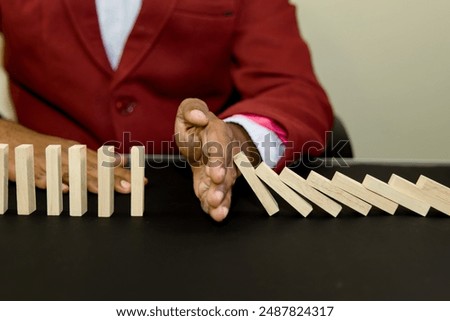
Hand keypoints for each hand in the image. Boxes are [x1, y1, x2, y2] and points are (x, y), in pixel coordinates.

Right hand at [0, 119, 138, 193]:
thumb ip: (97, 158)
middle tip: (129, 188)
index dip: (123, 173)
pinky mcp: (30, 170)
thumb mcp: (73, 149)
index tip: (140, 182)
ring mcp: (50, 163)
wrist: (9, 139)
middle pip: (93, 169)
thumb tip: (122, 160)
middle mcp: (68, 156)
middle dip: (112, 179)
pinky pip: (42, 178)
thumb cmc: (45, 148)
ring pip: (72, 173)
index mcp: (78, 152)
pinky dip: (53, 184)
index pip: (106, 164)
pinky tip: (64, 189)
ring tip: (104, 190)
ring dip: (88, 182)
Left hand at [175, 98, 259, 221]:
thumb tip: (199, 117)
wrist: (210, 139)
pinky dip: (217, 206)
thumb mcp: (190, 110)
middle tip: (215, 198)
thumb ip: (192, 109)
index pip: (220, 147)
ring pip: (225, 187)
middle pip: (226, 171)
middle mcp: (225, 155)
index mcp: (217, 134)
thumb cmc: (198, 126)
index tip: (216, 174)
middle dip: (221, 186)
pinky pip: (219, 195)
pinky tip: (214, 215)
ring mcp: (223, 171)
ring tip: (217, 213)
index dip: (218, 161)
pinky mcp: (216, 184)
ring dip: (221, 200)